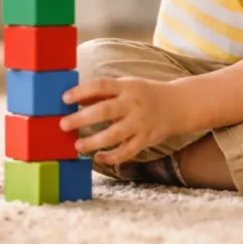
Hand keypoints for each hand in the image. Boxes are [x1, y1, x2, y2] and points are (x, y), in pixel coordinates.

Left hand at [59, 78, 189, 165]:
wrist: (178, 105)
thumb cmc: (145, 94)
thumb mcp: (126, 86)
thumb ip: (103, 93)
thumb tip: (76, 99)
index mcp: (127, 87)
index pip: (101, 85)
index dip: (82, 91)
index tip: (64, 98)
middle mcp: (133, 104)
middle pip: (105, 111)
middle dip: (82, 118)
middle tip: (63, 125)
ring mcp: (140, 123)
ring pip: (115, 135)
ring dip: (94, 141)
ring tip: (78, 146)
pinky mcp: (146, 139)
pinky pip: (127, 151)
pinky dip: (112, 157)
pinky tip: (98, 157)